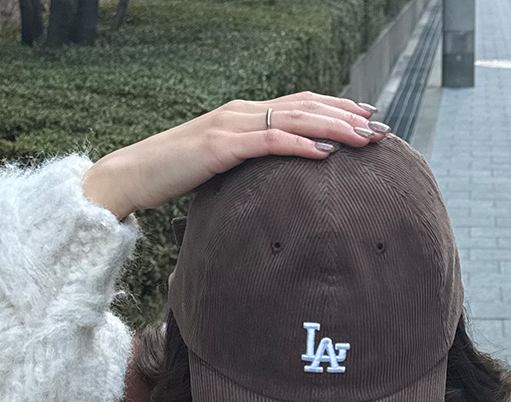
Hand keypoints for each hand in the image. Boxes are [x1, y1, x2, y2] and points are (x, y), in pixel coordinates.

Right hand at [80, 92, 386, 220]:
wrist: (130, 177)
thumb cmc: (170, 179)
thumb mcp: (218, 171)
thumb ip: (245, 169)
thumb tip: (272, 187)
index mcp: (242, 116)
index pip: (299, 105)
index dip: (336, 108)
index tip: (369, 119)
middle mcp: (240, 112)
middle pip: (304, 106)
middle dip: (346, 116)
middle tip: (381, 128)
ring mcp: (229, 125)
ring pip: (292, 118)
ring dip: (332, 127)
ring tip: (364, 138)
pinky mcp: (218, 146)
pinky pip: (266, 142)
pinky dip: (298, 144)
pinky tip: (323, 152)